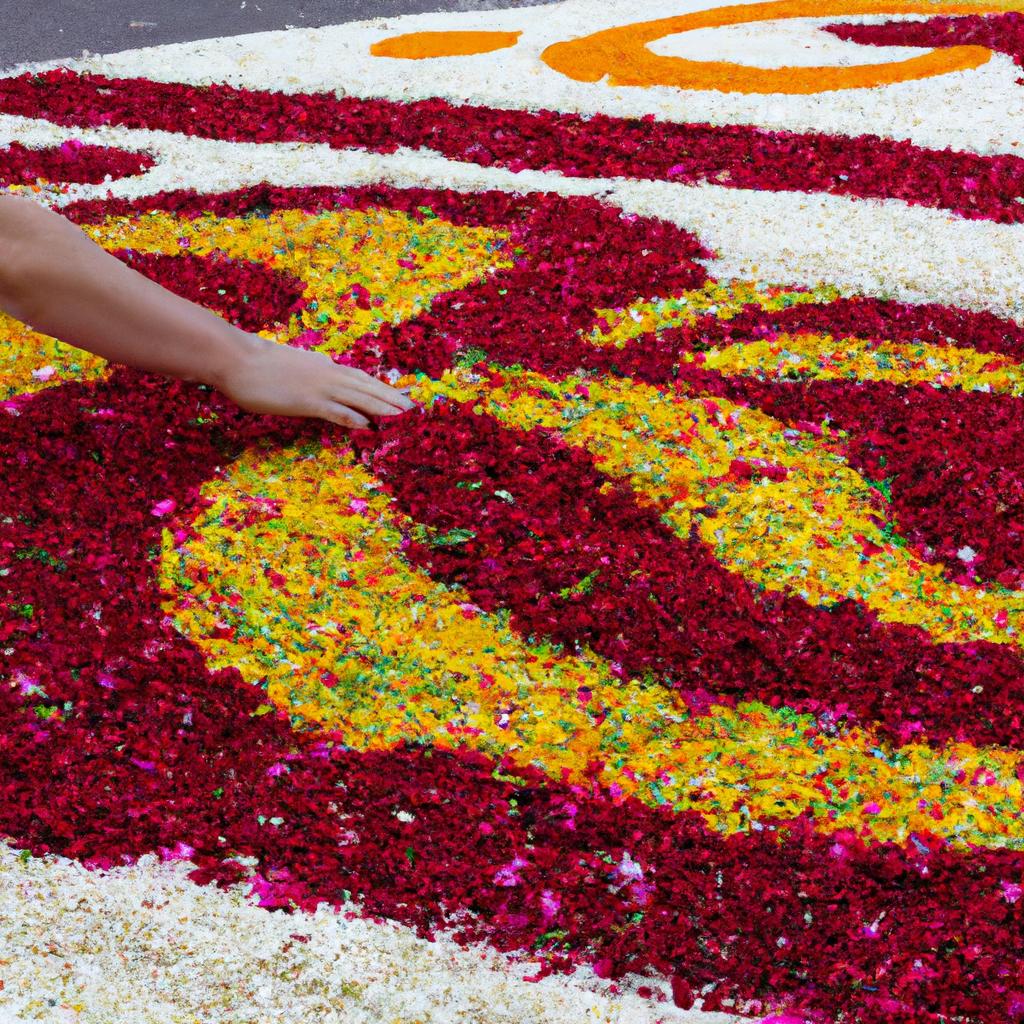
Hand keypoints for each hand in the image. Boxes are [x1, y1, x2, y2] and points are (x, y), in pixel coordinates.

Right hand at [215, 334, 417, 425]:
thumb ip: (313, 365)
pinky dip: (353, 417)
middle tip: (414, 409)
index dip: (382, 388)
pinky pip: (335, 411)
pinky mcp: (306, 401)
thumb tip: (327, 362)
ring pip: (359, 397)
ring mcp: (319, 387)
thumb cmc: (259, 362)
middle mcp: (328, 374)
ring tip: (403, 417)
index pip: (361, 378)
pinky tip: (368, 426)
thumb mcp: (294, 361)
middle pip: (367, 387)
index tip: (401, 396)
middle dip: (392, 398)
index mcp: (325, 366)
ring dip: (382, 407)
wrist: (236, 358)